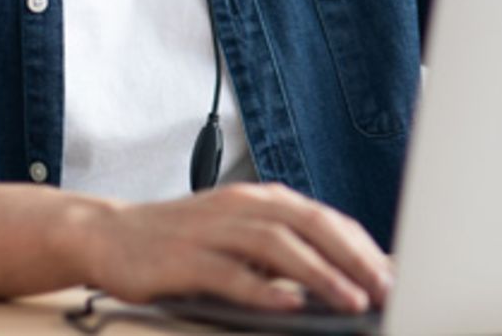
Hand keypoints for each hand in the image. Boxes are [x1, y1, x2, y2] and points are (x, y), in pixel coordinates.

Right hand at [65, 182, 392, 313]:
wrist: (107, 234)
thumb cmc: (179, 241)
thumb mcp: (236, 236)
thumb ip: (280, 249)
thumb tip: (339, 277)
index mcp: (258, 199)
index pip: (323, 217)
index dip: (362, 245)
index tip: (393, 274)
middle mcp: (239, 206)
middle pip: (309, 224)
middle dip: (353, 257)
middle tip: (386, 288)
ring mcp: (210, 229)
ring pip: (276, 245)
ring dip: (319, 273)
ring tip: (352, 300)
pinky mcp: (183, 258)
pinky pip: (229, 272)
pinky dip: (262, 287)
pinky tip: (289, 303)